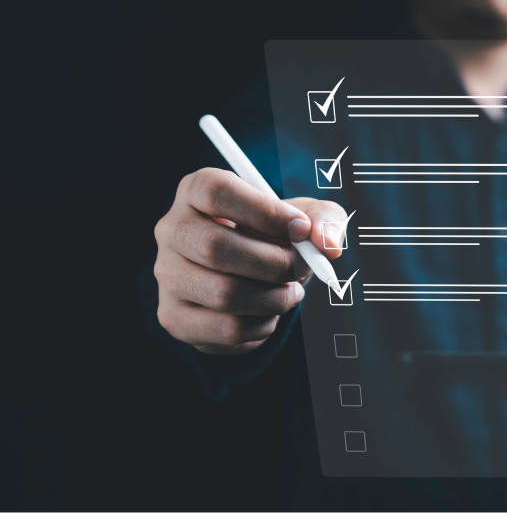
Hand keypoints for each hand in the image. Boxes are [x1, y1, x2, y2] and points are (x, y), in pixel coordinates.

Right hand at [153, 168, 347, 354]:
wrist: (254, 278)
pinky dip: (263, 325)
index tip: (301, 229)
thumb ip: (324, 220)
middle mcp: (172, 230)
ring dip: (274, 297)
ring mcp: (167, 276)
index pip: (216, 192)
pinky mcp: (175, 317)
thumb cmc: (275, 237)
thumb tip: (326, 244)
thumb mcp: (305, 217)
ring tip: (289, 290)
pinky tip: (269, 312)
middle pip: (216, 247)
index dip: (265, 212)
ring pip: (224, 294)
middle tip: (302, 268)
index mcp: (196, 191)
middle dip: (275, 263)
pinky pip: (227, 329)